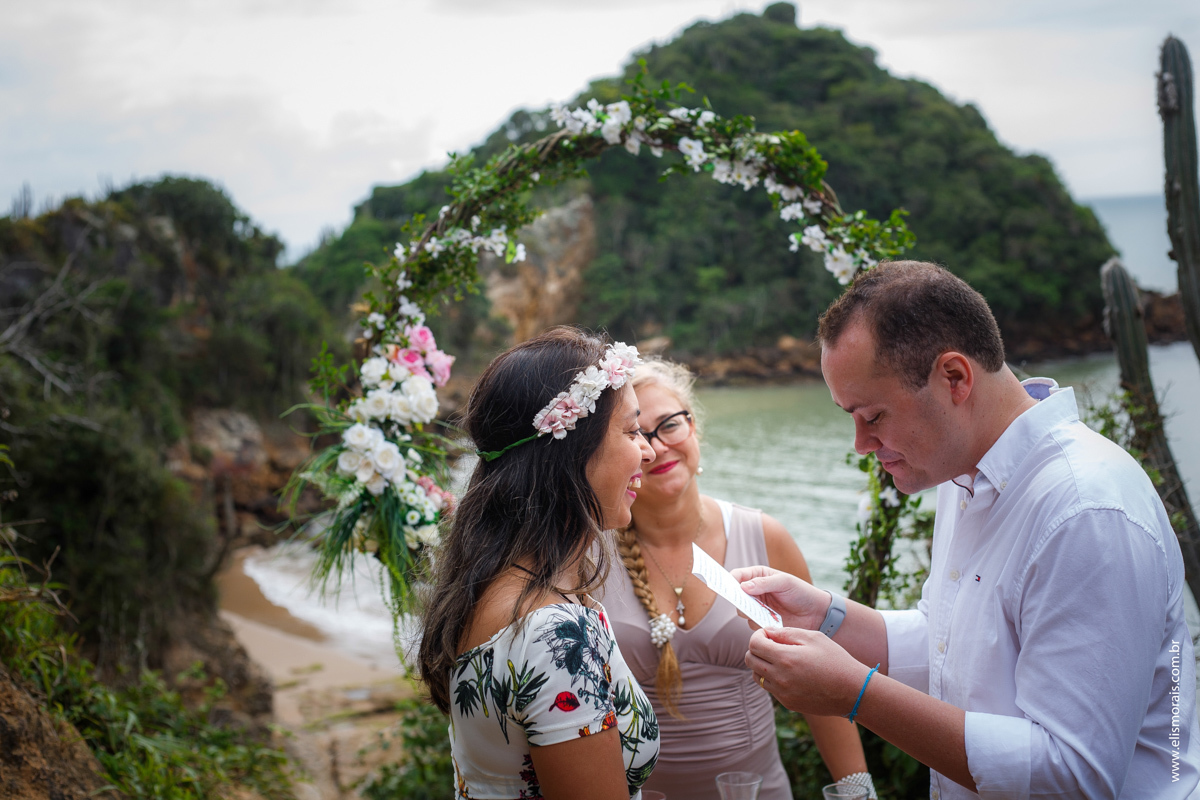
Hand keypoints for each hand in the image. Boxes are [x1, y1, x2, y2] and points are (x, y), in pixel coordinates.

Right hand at [730, 565, 829, 629]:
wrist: (816, 614)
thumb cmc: (801, 592)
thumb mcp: (785, 582)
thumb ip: (764, 583)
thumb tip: (743, 586)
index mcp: (758, 575)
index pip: (737, 576)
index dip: (729, 580)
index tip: (726, 586)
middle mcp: (754, 591)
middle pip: (735, 595)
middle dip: (738, 598)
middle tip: (745, 602)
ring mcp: (757, 607)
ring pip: (741, 611)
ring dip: (750, 611)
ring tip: (766, 611)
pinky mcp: (761, 622)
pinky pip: (751, 623)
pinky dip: (759, 622)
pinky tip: (773, 620)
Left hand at [745, 627, 870, 716]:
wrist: (852, 691)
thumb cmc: (835, 660)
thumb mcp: (813, 637)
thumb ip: (786, 633)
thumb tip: (768, 632)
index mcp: (785, 658)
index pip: (754, 644)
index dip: (758, 635)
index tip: (768, 634)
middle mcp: (780, 677)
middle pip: (750, 660)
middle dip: (756, 649)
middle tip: (771, 645)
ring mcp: (783, 693)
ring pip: (756, 676)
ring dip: (762, 665)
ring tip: (779, 659)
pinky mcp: (788, 703)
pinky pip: (770, 688)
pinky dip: (773, 679)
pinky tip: (789, 673)